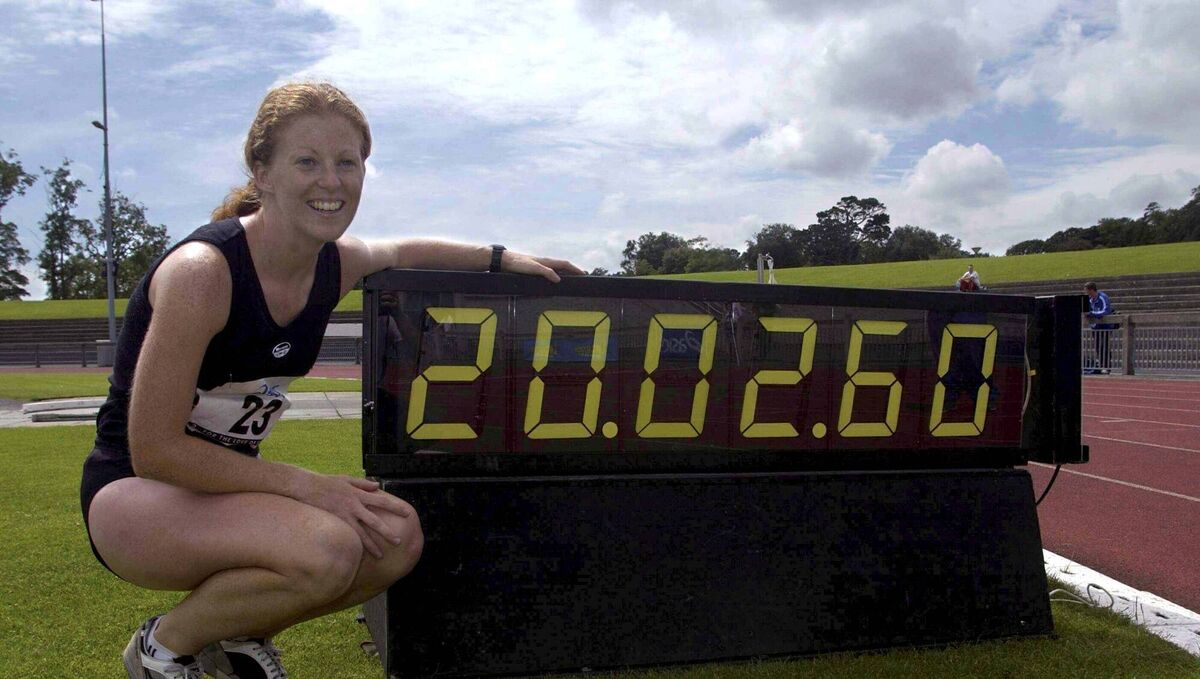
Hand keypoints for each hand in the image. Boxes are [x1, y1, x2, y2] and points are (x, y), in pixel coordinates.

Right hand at [297, 474, 412, 558]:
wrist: (307, 487)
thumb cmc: (327, 482)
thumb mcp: (347, 479)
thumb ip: (363, 483)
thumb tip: (377, 486)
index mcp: (359, 494)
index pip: (382, 501)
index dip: (395, 508)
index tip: (407, 513)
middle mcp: (354, 506)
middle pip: (375, 521)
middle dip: (387, 532)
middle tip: (399, 542)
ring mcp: (344, 516)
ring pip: (362, 534)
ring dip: (372, 545)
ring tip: (381, 555)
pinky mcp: (335, 523)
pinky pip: (348, 536)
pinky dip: (355, 545)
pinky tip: (361, 555)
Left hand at [501, 250, 585, 281]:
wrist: (504, 261)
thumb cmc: (518, 264)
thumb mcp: (533, 268)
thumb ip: (546, 272)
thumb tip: (559, 279)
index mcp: (547, 261)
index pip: (565, 264)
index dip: (575, 269)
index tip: (584, 274)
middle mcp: (545, 263)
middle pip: (562, 267)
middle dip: (572, 271)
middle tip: (581, 277)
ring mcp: (539, 266)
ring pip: (556, 269)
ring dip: (564, 273)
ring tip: (570, 279)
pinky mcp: (534, 270)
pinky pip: (548, 273)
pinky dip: (555, 276)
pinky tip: (553, 281)